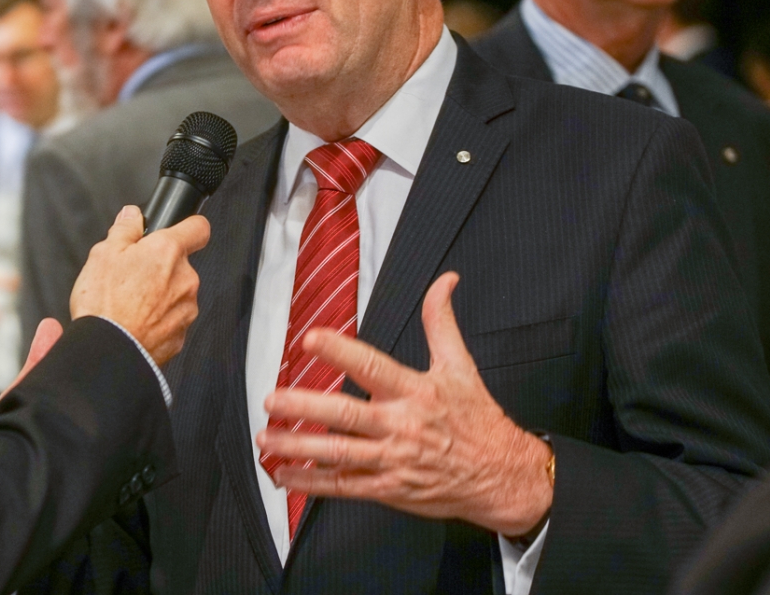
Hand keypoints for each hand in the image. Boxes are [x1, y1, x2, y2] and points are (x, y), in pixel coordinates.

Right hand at [68, 205, 209, 366]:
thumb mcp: (103, 254)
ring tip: (129, 304)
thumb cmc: (105, 305)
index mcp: (167, 252)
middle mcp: (185, 279)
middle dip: (161, 268)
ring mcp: (186, 309)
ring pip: (177, 293)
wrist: (108, 351)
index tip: (180, 230)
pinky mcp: (181, 335)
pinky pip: (172, 320)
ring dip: (160, 295)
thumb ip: (123, 229)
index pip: (198, 228)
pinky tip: (135, 322)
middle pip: (180, 265)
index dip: (189, 226)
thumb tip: (132, 215)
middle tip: (131, 277)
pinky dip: (158, 320)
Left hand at [256, 272, 552, 536]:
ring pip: (339, 454)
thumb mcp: (461, 366)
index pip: (372, 366)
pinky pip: (345, 486)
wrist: (502, 476)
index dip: (340, 351)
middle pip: (345, 415)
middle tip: (271, 399)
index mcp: (415, 391)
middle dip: (303, 406)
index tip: (310, 339)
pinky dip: (313, 482)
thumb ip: (441, 322)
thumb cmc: (478, 419)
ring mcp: (393, 461)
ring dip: (298, 446)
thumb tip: (445, 281)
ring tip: (266, 436)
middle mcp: (401, 426)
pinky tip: (285, 473)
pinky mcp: (390, 489)